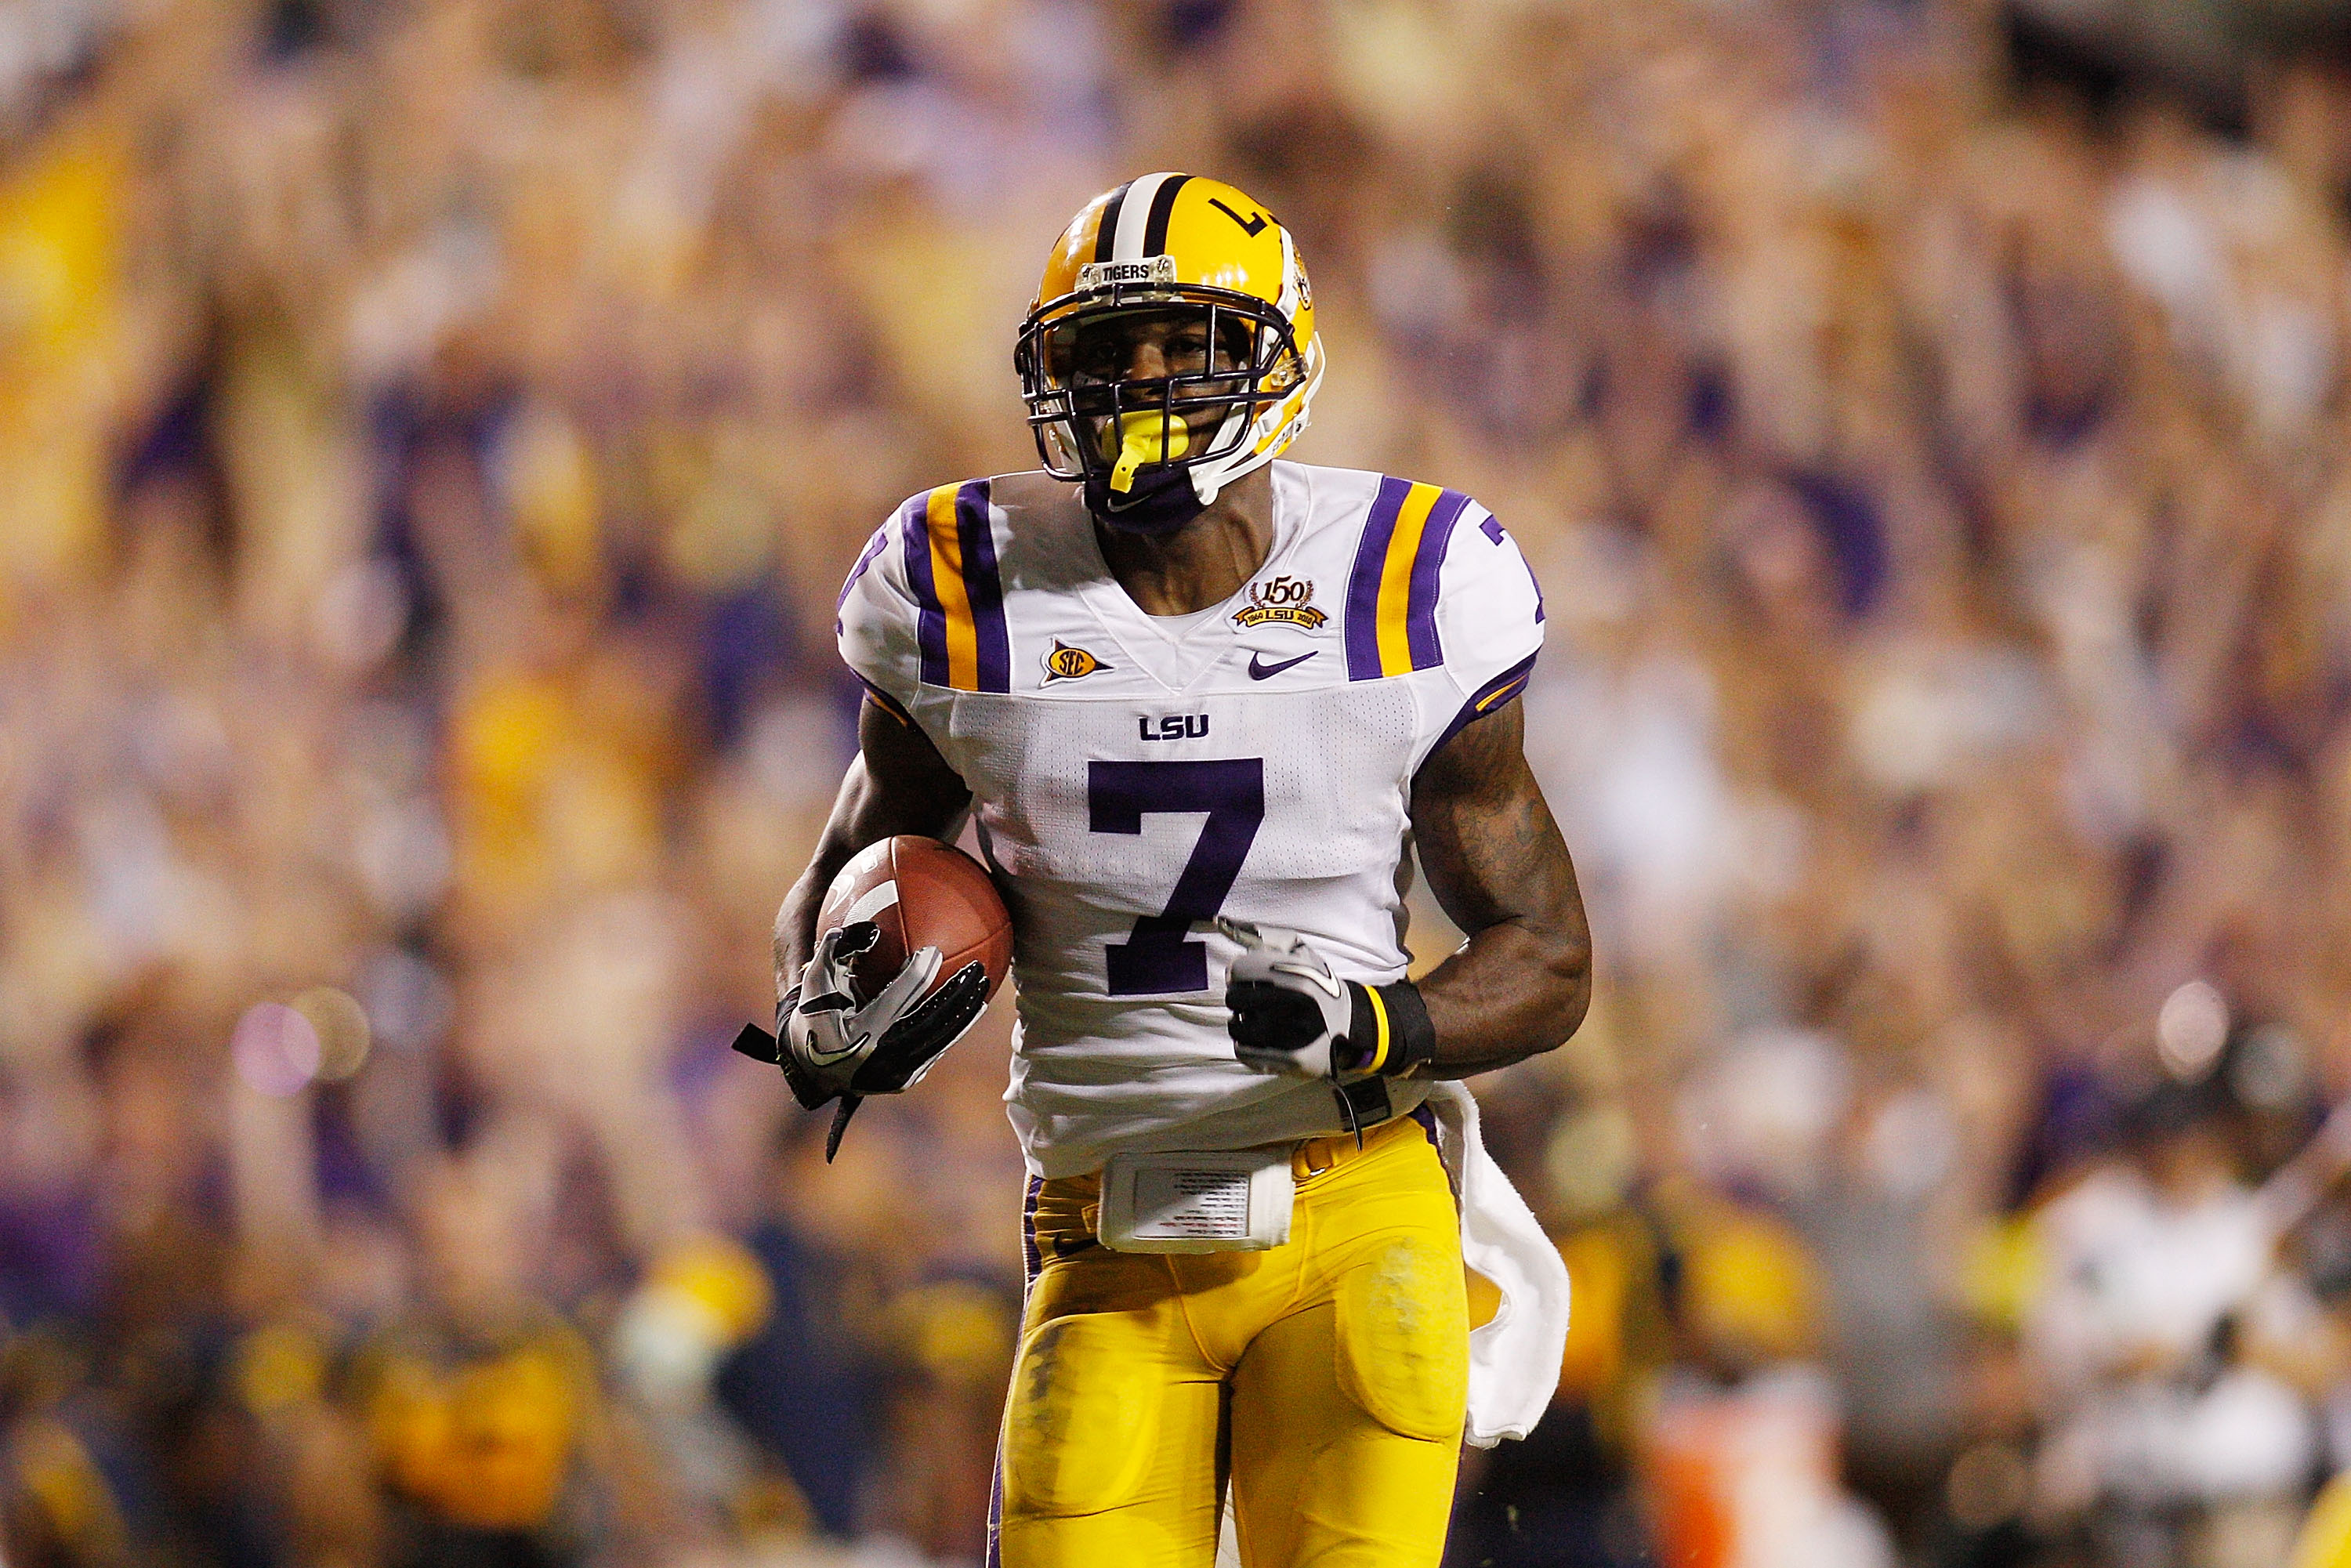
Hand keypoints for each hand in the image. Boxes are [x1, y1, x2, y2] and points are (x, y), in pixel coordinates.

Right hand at [779, 922, 988, 1108]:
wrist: (811, 1072)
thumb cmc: (813, 1018)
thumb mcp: (814, 984)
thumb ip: (831, 951)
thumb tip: (860, 924)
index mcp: (860, 1031)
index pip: (898, 996)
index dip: (918, 972)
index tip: (934, 950)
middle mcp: (882, 1056)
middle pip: (931, 1018)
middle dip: (957, 992)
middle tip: (977, 968)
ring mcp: (895, 1073)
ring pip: (941, 1038)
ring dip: (966, 1011)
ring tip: (984, 986)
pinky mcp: (905, 1081)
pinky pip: (936, 1050)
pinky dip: (955, 1029)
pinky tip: (973, 1009)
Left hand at [1220, 919, 1363, 1078]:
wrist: (1352, 1025)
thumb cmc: (1322, 989)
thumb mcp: (1306, 955)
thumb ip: (1273, 941)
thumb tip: (1235, 933)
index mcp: (1297, 974)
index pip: (1239, 970)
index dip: (1237, 973)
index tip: (1242, 978)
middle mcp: (1293, 1003)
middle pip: (1234, 998)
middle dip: (1238, 997)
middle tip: (1248, 1000)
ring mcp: (1291, 1034)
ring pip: (1237, 1027)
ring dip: (1240, 1022)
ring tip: (1253, 1020)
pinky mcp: (1289, 1059)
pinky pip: (1245, 1052)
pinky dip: (1245, 1045)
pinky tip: (1257, 1039)